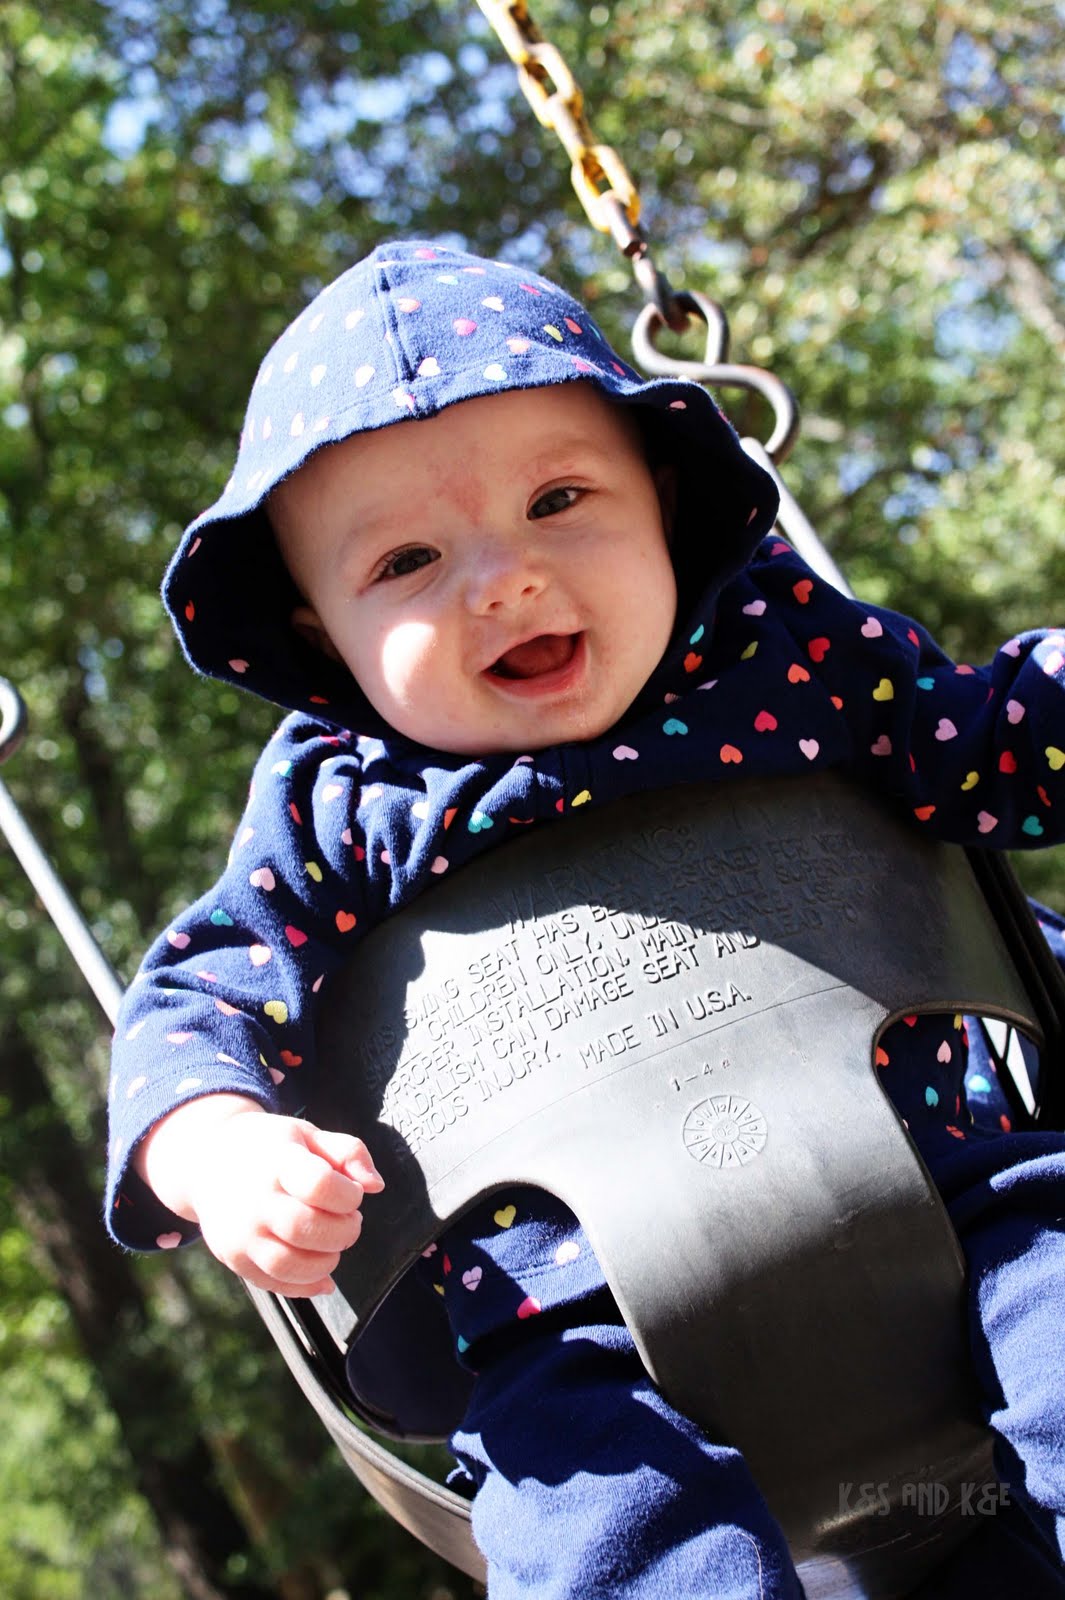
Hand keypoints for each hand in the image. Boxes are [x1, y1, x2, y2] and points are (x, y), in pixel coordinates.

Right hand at [137, 1095, 384, 1295]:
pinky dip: (306, 1287)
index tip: (353, 1194)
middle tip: (350, 1222)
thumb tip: (376, 1185)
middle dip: (343, 1232)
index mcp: (276, 1160)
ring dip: (326, 1263)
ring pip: (289, 1265)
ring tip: (333, 1245)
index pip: (320, 1185)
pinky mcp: (234, 1259)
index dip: (349, 1195)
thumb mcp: (307, 1134)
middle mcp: (253, 1200)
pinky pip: (274, 1284)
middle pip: (306, 1229)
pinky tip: (323, 1276)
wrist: (206, 1161)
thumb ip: (348, 1152)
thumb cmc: (270, 1146)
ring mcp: (240, 1234)